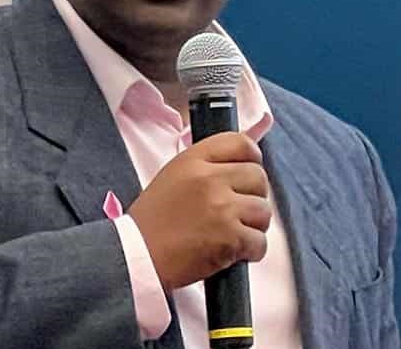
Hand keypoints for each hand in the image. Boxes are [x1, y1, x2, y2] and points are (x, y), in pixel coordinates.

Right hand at [127, 131, 272, 290]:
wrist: (137, 258)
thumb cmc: (152, 223)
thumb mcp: (174, 177)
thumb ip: (205, 166)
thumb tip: (243, 159)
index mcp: (193, 161)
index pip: (240, 143)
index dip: (252, 158)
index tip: (247, 172)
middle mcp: (209, 179)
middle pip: (258, 177)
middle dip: (254, 196)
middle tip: (238, 212)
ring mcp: (221, 208)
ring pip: (263, 211)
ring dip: (253, 226)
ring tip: (233, 234)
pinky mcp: (229, 237)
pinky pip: (259, 242)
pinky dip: (250, 251)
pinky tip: (233, 253)